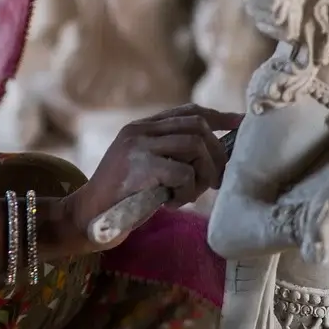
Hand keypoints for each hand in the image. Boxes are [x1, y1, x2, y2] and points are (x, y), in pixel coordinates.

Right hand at [62, 104, 242, 250]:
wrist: (87, 217)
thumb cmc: (121, 199)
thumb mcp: (145, 169)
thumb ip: (169, 155)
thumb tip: (214, 156)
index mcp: (142, 127)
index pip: (189, 111)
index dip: (219, 116)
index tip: (241, 124)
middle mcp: (140, 130)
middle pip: (198, 126)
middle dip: (215, 154)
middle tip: (215, 182)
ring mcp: (139, 145)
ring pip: (195, 145)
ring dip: (203, 174)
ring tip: (189, 194)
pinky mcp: (140, 166)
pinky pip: (184, 172)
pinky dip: (186, 191)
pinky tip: (170, 202)